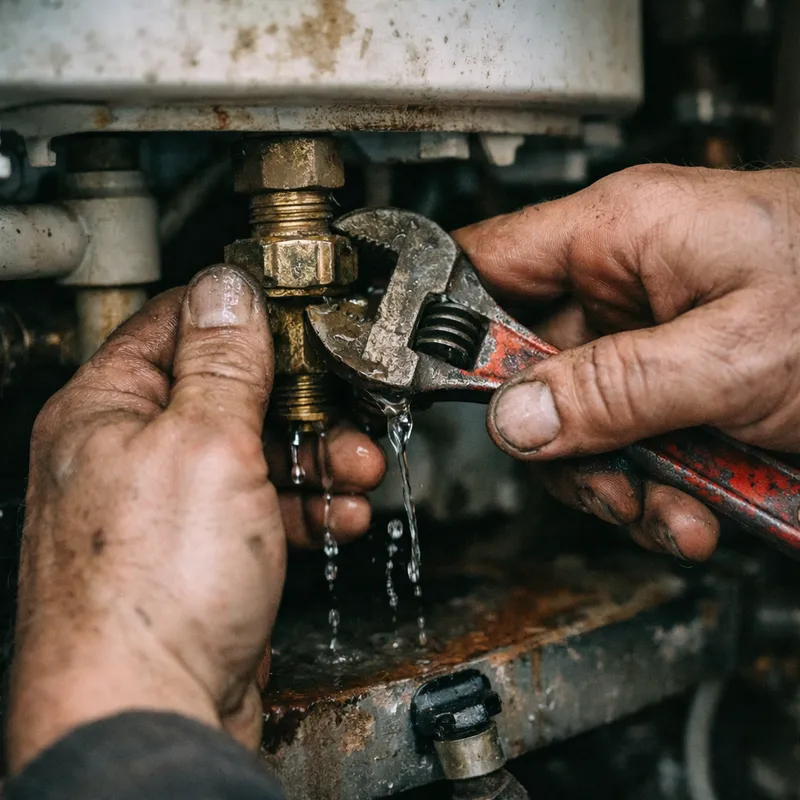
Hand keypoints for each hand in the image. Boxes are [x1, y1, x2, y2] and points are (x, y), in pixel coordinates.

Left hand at [8, 265, 383, 771]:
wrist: (153, 712)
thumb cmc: (151, 591)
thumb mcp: (205, 445)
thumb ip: (224, 362)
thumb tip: (230, 289)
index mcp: (108, 409)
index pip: (181, 324)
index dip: (246, 312)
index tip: (302, 314)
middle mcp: (132, 454)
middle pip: (231, 392)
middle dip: (302, 400)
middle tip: (346, 405)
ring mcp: (169, 506)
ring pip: (258, 453)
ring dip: (318, 457)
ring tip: (357, 467)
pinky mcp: (203, 552)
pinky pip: (264, 508)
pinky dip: (308, 507)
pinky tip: (340, 515)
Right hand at [455, 165, 799, 560]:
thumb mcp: (735, 353)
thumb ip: (615, 390)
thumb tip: (515, 420)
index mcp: (620, 233)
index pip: (486, 260)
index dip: (446, 319)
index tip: (432, 384)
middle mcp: (624, 284)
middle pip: (527, 368)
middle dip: (557, 442)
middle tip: (601, 480)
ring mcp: (651, 342)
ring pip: (578, 424)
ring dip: (614, 483)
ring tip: (670, 511)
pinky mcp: (680, 389)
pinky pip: (630, 448)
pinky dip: (655, 495)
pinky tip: (695, 514)